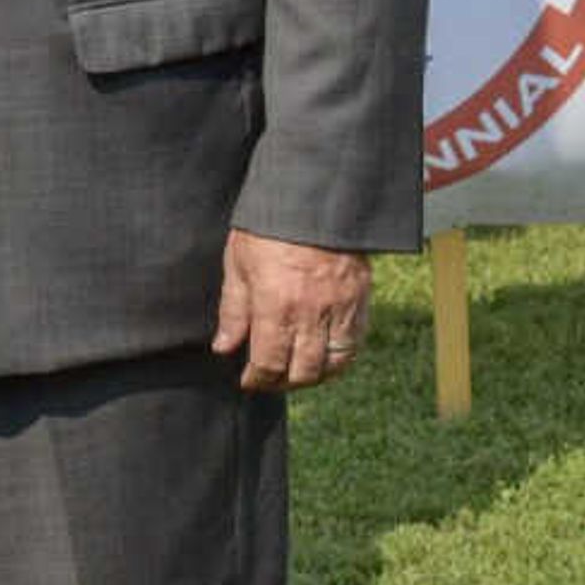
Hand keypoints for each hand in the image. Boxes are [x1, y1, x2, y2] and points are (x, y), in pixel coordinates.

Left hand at [212, 227, 373, 392]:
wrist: (313, 201)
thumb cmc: (268, 229)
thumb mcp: (238, 265)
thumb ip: (233, 311)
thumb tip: (224, 348)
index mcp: (275, 305)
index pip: (268, 362)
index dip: (257, 379)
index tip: (248, 382)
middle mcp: (310, 313)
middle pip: (302, 371)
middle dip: (282, 383)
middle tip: (268, 380)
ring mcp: (339, 309)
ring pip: (332, 365)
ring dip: (312, 377)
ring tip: (294, 374)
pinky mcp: (359, 301)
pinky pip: (353, 345)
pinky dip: (339, 361)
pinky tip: (322, 360)